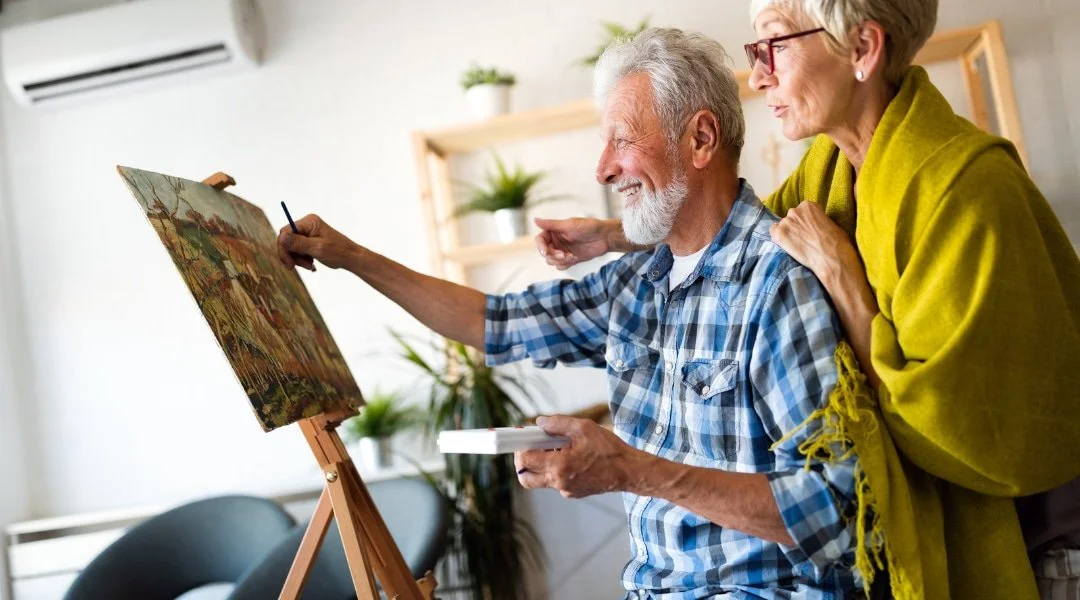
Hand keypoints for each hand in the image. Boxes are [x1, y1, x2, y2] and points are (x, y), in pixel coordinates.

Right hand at [277, 214, 358, 271]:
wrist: (350, 258)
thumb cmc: (338, 252)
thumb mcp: (317, 248)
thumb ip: (298, 243)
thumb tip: (281, 237)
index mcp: (309, 222)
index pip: (286, 232)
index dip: (284, 248)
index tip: (290, 264)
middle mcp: (307, 225)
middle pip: (287, 240)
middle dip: (291, 255)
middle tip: (296, 267)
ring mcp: (308, 233)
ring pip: (291, 247)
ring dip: (297, 259)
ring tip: (310, 266)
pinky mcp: (309, 241)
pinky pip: (297, 250)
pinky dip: (302, 259)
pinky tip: (311, 265)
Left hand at [515, 415, 644, 497]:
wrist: (629, 471)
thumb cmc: (609, 450)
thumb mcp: (584, 428)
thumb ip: (558, 424)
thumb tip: (540, 422)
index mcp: (559, 466)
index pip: (525, 460)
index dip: (519, 446)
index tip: (522, 437)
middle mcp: (559, 482)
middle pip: (525, 477)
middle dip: (523, 461)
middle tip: (532, 446)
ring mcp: (565, 490)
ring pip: (541, 479)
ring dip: (542, 463)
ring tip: (558, 447)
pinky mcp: (572, 493)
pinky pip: (556, 481)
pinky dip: (556, 468)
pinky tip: (572, 456)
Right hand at [533, 217, 613, 269]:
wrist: (606, 237)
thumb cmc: (589, 227)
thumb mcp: (570, 225)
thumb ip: (552, 224)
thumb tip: (534, 220)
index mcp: (554, 231)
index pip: (540, 240)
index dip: (540, 247)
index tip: (546, 252)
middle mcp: (556, 241)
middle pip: (544, 253)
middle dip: (553, 255)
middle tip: (564, 255)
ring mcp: (563, 251)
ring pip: (551, 261)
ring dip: (560, 261)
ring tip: (571, 256)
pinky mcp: (570, 259)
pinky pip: (560, 266)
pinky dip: (565, 264)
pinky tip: (574, 258)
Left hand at [769, 201, 861, 285]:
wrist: (831, 259)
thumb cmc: (837, 243)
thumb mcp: (831, 223)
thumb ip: (819, 219)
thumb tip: (816, 223)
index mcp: (809, 205)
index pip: (802, 211)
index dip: (806, 221)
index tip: (809, 229)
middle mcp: (795, 210)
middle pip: (792, 217)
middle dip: (796, 226)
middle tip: (803, 238)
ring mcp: (786, 222)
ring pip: (782, 226)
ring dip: (788, 233)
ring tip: (797, 245)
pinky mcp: (779, 234)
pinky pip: (773, 233)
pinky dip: (778, 238)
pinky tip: (786, 245)